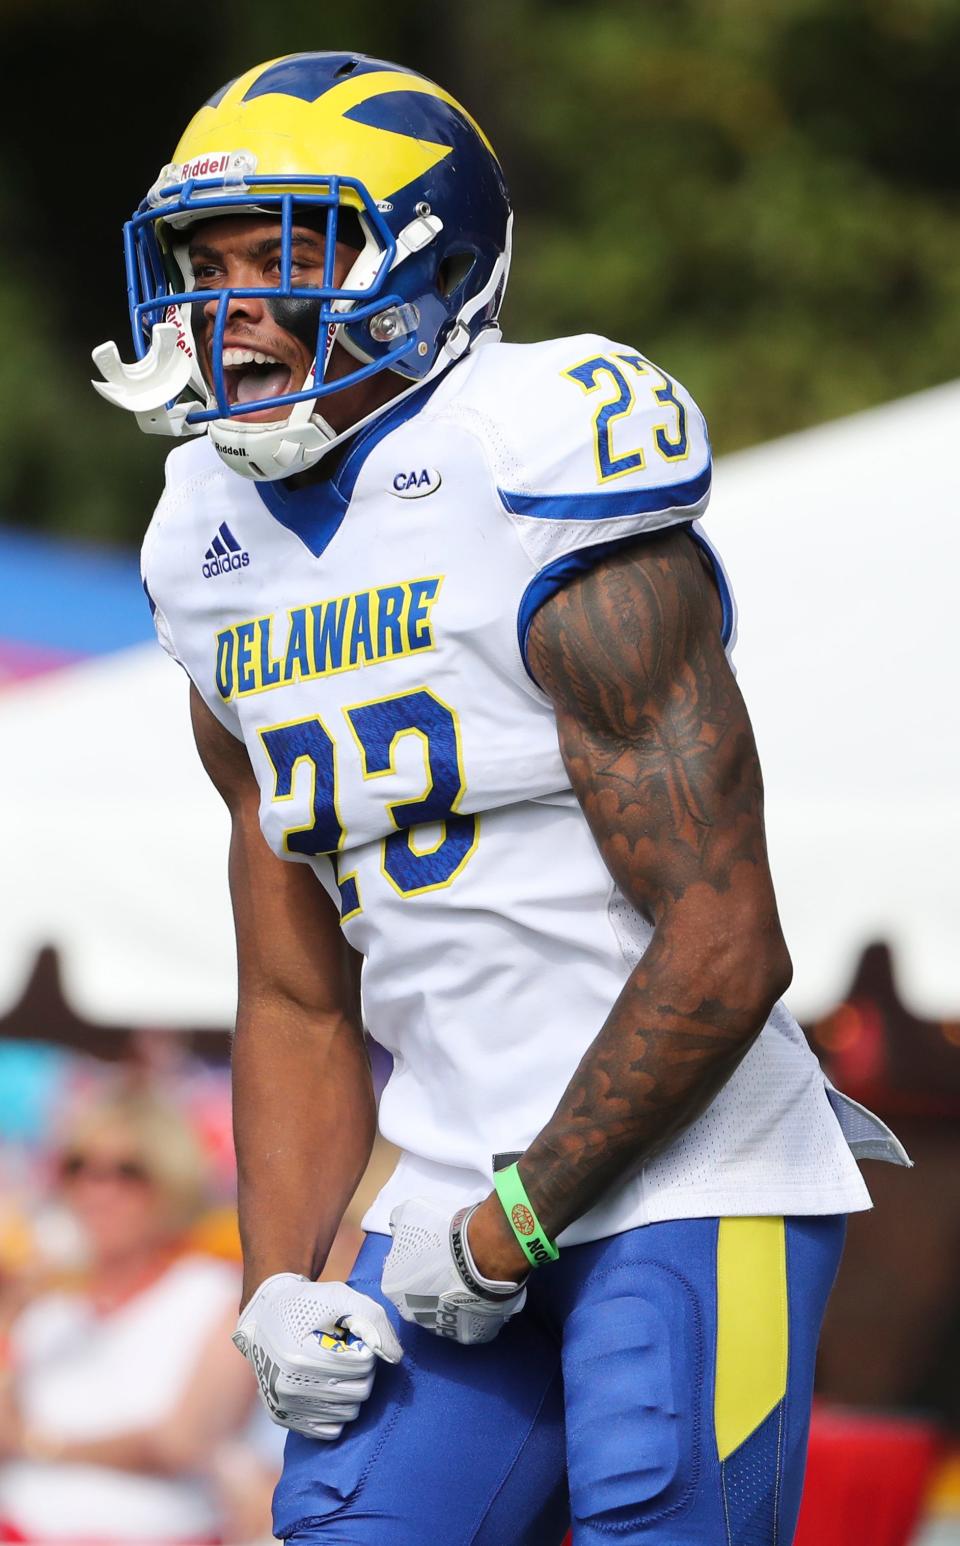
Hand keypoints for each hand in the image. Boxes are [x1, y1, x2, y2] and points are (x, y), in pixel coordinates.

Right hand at [232, 1274, 402, 1439]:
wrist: (265, 1316)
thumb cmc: (308, 1303)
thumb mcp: (341, 1298)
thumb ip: (373, 1322)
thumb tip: (396, 1358)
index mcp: (299, 1356)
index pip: (362, 1366)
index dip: (365, 1349)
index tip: (352, 1338)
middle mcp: (288, 1387)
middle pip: (358, 1391)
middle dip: (362, 1370)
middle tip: (348, 1353)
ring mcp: (284, 1407)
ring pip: (348, 1413)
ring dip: (351, 1389)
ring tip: (336, 1368)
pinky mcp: (284, 1419)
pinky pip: (331, 1430)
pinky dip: (337, 1410)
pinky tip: (329, 1387)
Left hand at [381, 1198, 526, 1344]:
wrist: (481, 1252)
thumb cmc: (443, 1232)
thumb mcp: (411, 1214)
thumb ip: (400, 1223)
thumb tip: (398, 1226)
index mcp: (393, 1287)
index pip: (401, 1276)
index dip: (418, 1263)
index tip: (435, 1253)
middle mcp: (412, 1315)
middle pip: (421, 1299)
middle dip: (433, 1286)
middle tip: (452, 1266)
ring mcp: (441, 1329)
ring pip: (445, 1313)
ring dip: (453, 1300)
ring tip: (470, 1278)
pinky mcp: (468, 1336)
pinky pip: (469, 1321)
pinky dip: (475, 1310)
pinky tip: (483, 1292)